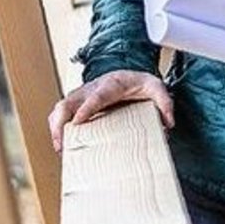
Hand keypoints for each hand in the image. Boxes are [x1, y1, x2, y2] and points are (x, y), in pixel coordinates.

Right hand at [48, 70, 173, 152]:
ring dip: (56, 126)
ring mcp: (83, 94)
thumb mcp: (157, 88)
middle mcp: (93, 87)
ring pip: (61, 106)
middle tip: (62, 142)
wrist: (130, 75)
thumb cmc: (141, 84)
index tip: (77, 122)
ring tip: (60, 148)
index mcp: (112, 84)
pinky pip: (61, 112)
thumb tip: (168, 123)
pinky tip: (61, 143)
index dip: (87, 108)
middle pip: (70, 101)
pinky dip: (56, 126)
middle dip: (62, 121)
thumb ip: (165, 103)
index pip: (97, 96)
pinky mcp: (77, 102)